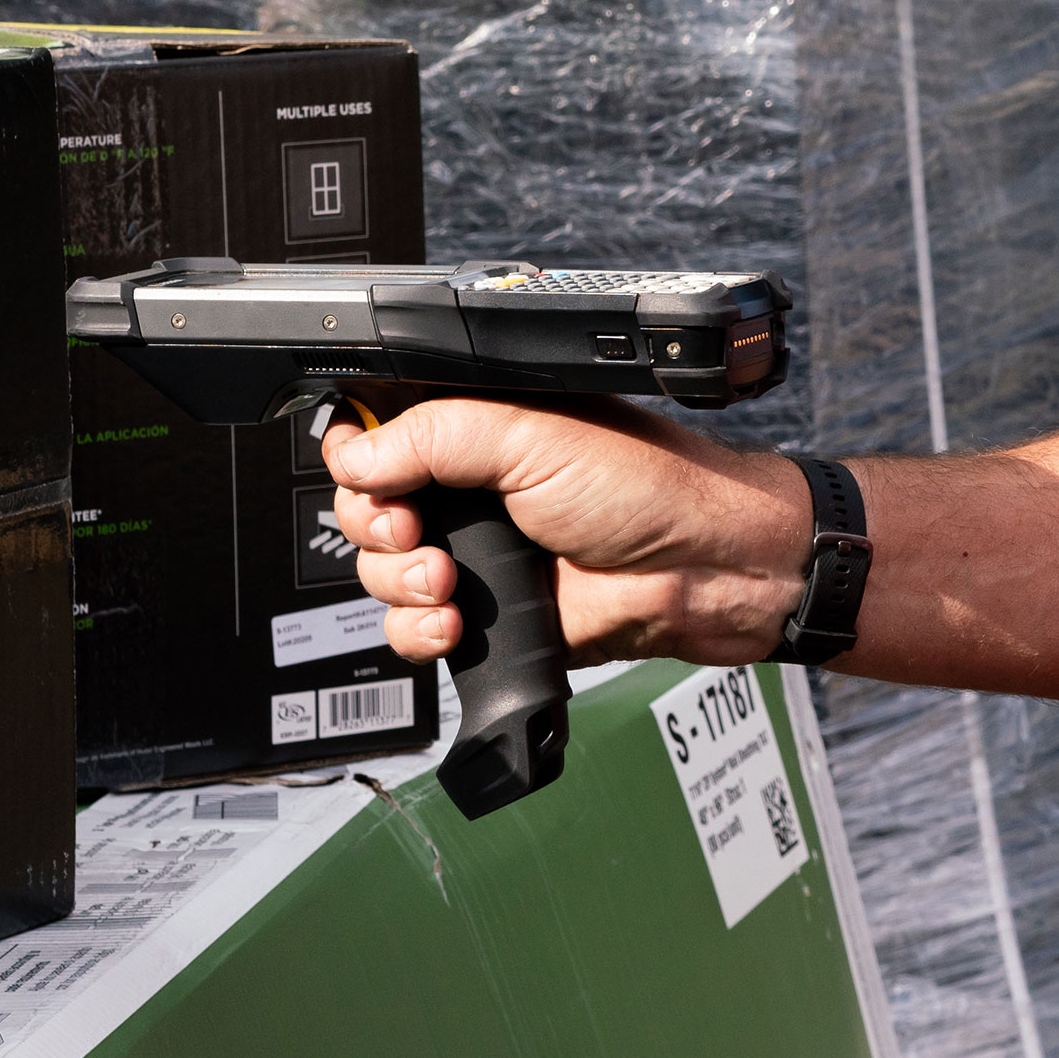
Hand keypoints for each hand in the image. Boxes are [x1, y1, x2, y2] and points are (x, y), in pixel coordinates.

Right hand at [323, 396, 813, 667]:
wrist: (702, 571)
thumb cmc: (648, 485)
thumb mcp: (531, 434)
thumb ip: (435, 433)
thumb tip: (357, 455)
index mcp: (474, 426)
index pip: (377, 432)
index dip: (357, 455)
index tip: (368, 476)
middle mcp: (467, 487)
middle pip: (363, 508)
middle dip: (374, 526)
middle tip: (413, 531)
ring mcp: (474, 553)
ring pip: (381, 575)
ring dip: (398, 582)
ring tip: (449, 582)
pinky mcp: (486, 615)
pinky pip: (414, 631)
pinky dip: (418, 631)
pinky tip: (456, 622)